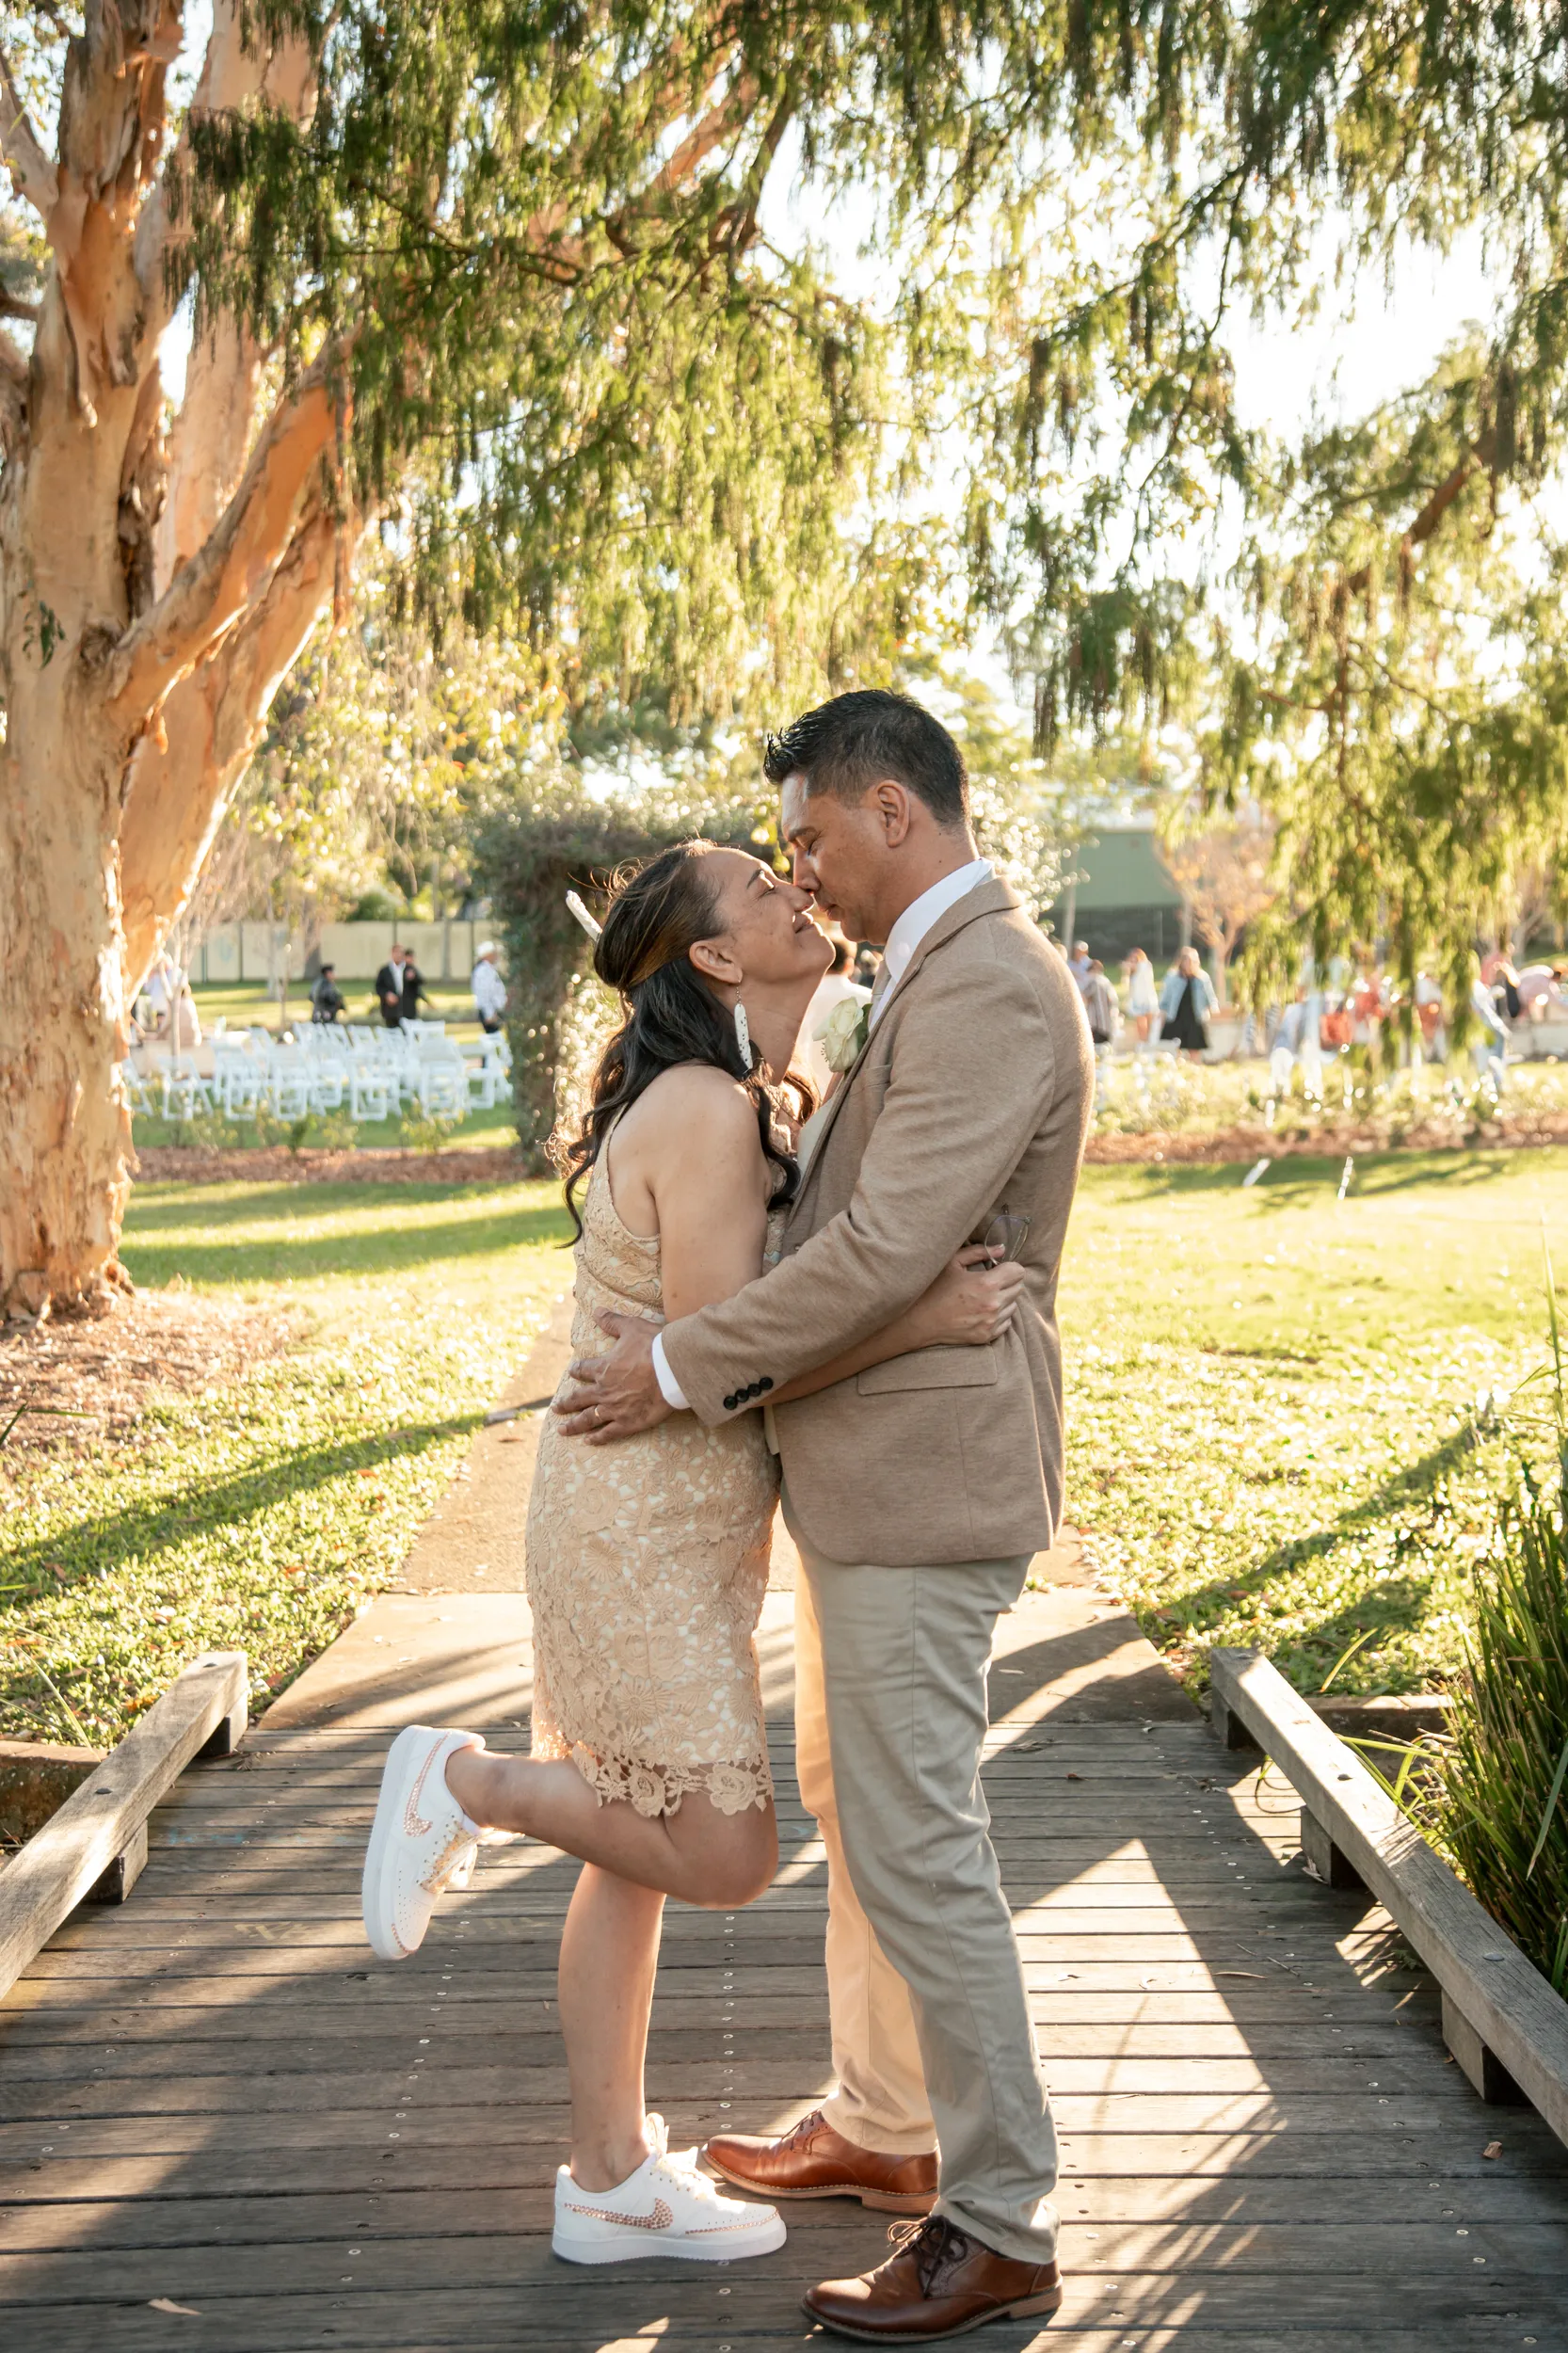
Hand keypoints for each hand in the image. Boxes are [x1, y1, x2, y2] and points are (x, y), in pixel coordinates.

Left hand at [552, 1312, 672, 1442]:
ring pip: (588, 1419)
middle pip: (578, 1399)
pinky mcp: (627, 1422)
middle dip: (565, 1403)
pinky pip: (607, 1433)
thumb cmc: (653, 1346)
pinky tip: (588, 1441)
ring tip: (561, 1430)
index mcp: (603, 1368)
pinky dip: (596, 1438)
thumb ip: (612, 1321)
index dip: (576, 1370)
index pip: (583, 1370)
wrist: (672, 1370)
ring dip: (573, 1425)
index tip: (571, 1372)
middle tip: (555, 1408)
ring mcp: (614, 1409)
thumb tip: (596, 1310)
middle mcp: (603, 1390)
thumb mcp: (631, 1328)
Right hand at [909, 1244, 1024, 1348]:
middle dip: (1008, 1282)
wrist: (918, 1321)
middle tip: (990, 1281)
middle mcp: (993, 1304)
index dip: (1009, 1267)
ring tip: (984, 1297)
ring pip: (1013, 1305)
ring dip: (1004, 1299)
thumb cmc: (933, 1288)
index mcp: (986, 1284)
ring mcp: (991, 1322)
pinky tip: (982, 1311)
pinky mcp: (987, 1336)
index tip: (998, 1268)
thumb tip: (1000, 1249)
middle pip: (1018, 1287)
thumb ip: (979, 1252)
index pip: (1018, 1272)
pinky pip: (1006, 1322)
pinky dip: (999, 1315)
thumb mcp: (952, 1263)